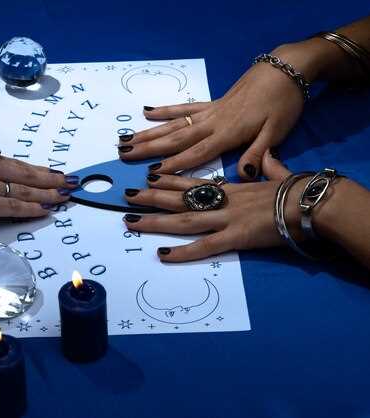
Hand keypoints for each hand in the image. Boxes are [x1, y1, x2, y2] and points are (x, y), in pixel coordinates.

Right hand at [0, 147, 79, 219]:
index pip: (14, 164)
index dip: (36, 170)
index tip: (52, 172)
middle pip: (27, 174)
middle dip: (51, 179)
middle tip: (70, 182)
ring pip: (24, 190)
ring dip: (48, 194)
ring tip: (65, 196)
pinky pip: (13, 206)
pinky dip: (32, 208)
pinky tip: (45, 210)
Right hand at [118, 40, 332, 179]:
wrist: (286, 70)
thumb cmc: (284, 104)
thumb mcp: (277, 132)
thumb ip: (258, 153)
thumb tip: (242, 176)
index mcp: (228, 133)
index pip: (197, 153)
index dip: (175, 164)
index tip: (151, 174)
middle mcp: (213, 122)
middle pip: (176, 138)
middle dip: (149, 148)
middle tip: (124, 154)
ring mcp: (210, 111)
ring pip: (174, 124)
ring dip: (149, 133)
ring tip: (127, 139)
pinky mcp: (212, 103)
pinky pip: (184, 108)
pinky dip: (165, 110)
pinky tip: (148, 112)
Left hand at [121, 151, 300, 261]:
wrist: (311, 203)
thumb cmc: (296, 189)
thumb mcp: (276, 172)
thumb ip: (265, 166)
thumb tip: (264, 159)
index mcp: (229, 188)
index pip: (192, 182)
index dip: (168, 179)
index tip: (148, 175)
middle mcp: (221, 201)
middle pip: (178, 198)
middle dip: (150, 197)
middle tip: (126, 196)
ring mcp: (226, 219)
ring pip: (183, 219)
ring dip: (155, 220)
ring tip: (130, 220)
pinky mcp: (235, 238)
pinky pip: (204, 247)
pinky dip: (183, 252)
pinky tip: (162, 256)